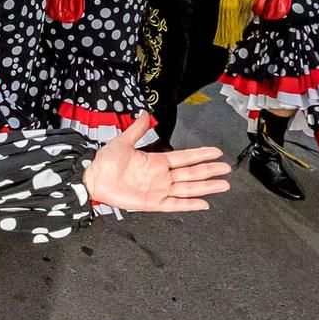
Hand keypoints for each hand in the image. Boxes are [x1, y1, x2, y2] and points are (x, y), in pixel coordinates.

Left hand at [82, 118, 230, 212]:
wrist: (92, 177)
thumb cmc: (105, 161)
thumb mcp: (123, 141)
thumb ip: (137, 129)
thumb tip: (145, 114)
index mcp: (156, 161)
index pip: (184, 157)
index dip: (200, 154)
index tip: (216, 152)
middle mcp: (161, 176)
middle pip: (191, 173)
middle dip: (209, 171)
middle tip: (226, 169)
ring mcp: (159, 190)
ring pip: (188, 189)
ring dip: (206, 187)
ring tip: (223, 185)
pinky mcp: (152, 203)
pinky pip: (174, 205)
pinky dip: (189, 205)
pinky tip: (203, 203)